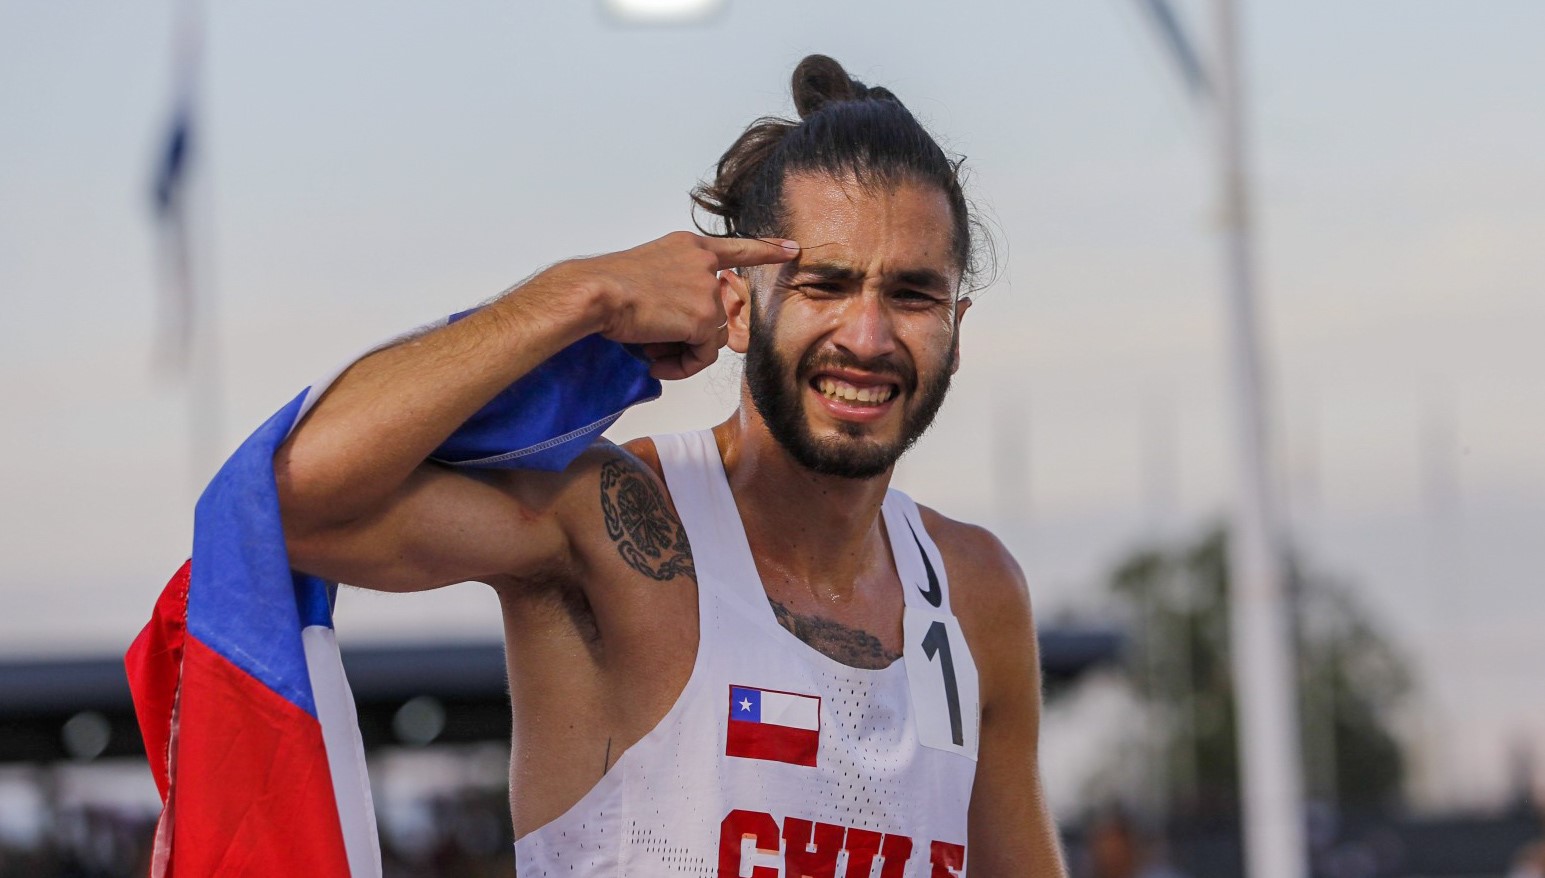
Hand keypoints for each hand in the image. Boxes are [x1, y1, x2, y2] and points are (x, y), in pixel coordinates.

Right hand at [547, 232, 798, 379]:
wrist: (595, 293)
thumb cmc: (605, 285)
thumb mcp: (646, 270)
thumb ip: (673, 284)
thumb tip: (681, 319)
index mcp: (688, 246)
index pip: (736, 247)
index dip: (766, 250)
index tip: (791, 249)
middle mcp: (703, 264)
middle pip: (717, 312)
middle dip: (692, 333)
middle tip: (656, 342)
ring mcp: (706, 290)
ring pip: (710, 336)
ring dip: (683, 351)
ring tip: (650, 351)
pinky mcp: (702, 317)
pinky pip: (703, 355)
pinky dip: (682, 365)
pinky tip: (654, 362)